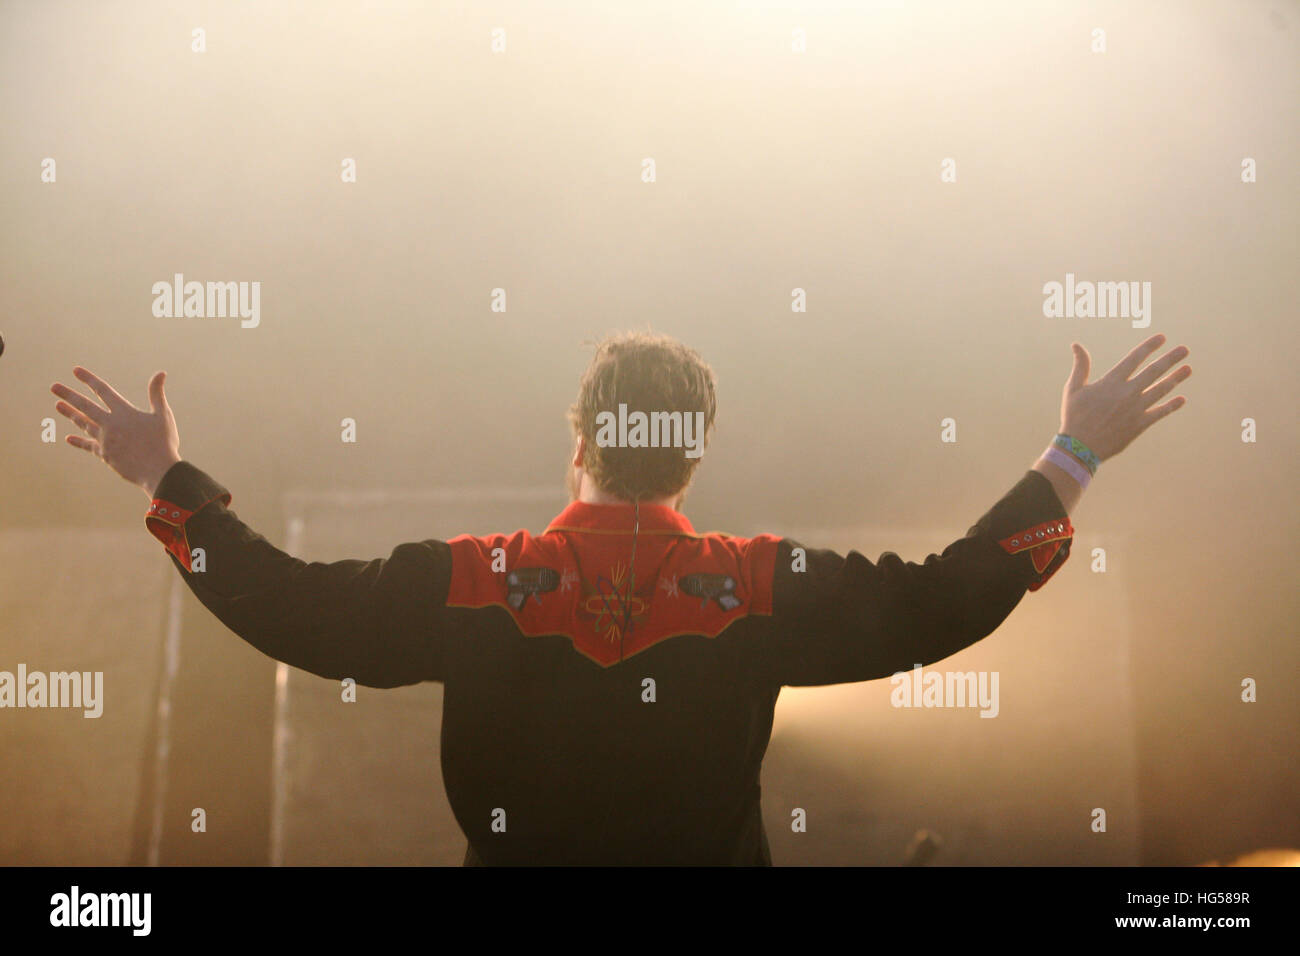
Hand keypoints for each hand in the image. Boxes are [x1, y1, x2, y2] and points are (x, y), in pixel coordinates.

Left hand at [51, 367, 181, 495]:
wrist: (159, 471)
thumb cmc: (164, 442)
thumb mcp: (163, 415)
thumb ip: (157, 394)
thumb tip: (161, 373)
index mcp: (124, 413)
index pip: (103, 391)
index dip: (89, 380)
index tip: (75, 371)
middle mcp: (110, 425)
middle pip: (85, 406)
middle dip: (69, 395)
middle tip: (53, 387)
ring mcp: (105, 440)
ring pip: (84, 424)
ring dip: (70, 414)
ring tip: (58, 405)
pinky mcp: (105, 455)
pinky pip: (89, 445)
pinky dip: (79, 441)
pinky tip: (68, 438)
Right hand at [1057, 335, 1190, 461]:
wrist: (1079, 448)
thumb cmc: (1074, 416)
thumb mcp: (1073, 388)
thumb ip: (1080, 365)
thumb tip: (1076, 345)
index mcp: (1111, 382)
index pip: (1134, 359)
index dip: (1149, 347)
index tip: (1162, 338)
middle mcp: (1127, 393)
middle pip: (1154, 371)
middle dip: (1171, 359)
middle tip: (1185, 349)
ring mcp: (1136, 409)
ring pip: (1161, 389)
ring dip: (1176, 378)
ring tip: (1188, 369)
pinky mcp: (1140, 424)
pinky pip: (1160, 412)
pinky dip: (1172, 405)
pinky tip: (1182, 399)